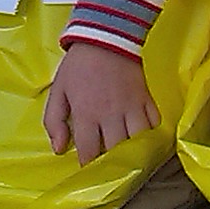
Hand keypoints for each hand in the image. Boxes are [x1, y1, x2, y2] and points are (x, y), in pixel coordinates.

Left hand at [43, 41, 157, 160]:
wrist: (106, 37)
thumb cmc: (78, 67)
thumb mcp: (58, 92)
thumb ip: (54, 122)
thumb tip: (59, 149)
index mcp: (87, 114)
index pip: (89, 151)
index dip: (88, 165)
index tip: (88, 171)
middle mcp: (111, 115)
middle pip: (116, 151)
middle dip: (112, 164)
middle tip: (109, 170)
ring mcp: (132, 107)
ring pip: (139, 141)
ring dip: (134, 152)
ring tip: (129, 160)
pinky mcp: (147, 98)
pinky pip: (155, 123)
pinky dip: (151, 134)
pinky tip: (144, 139)